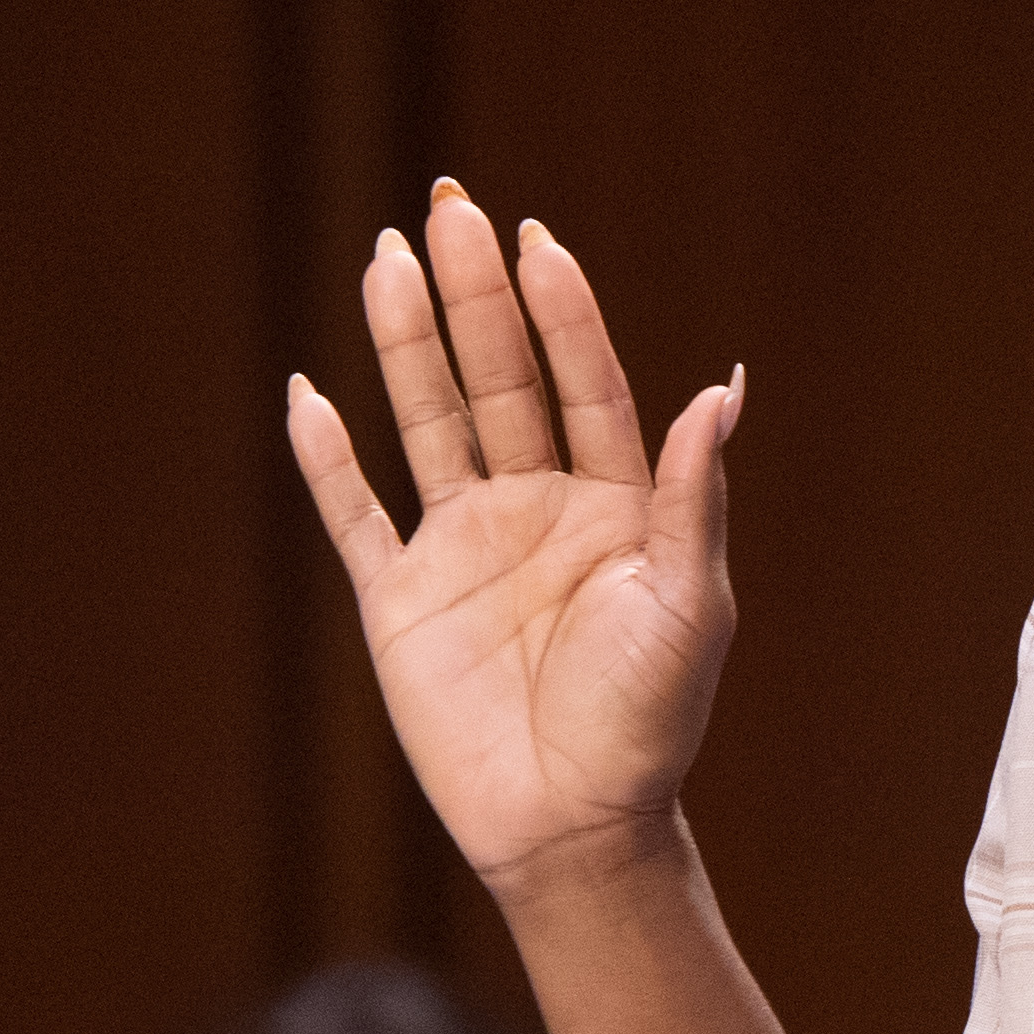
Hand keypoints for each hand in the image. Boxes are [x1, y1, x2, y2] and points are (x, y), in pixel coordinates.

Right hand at [286, 181, 744, 906]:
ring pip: (425, 422)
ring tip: (387, 258)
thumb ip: (690, 495)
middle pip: (496, 381)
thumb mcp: (689, 603)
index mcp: (612, 505)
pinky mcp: (400, 601)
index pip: (583, 384)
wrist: (575, 826)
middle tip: (447, 208)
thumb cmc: (648, 722)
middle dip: (473, 297)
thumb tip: (722, 388)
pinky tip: (310, 393)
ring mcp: (461, 549)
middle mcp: (533, 509)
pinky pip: (355, 516)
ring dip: (404, 344)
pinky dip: (329, 460)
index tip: (537, 239)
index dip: (561, 314)